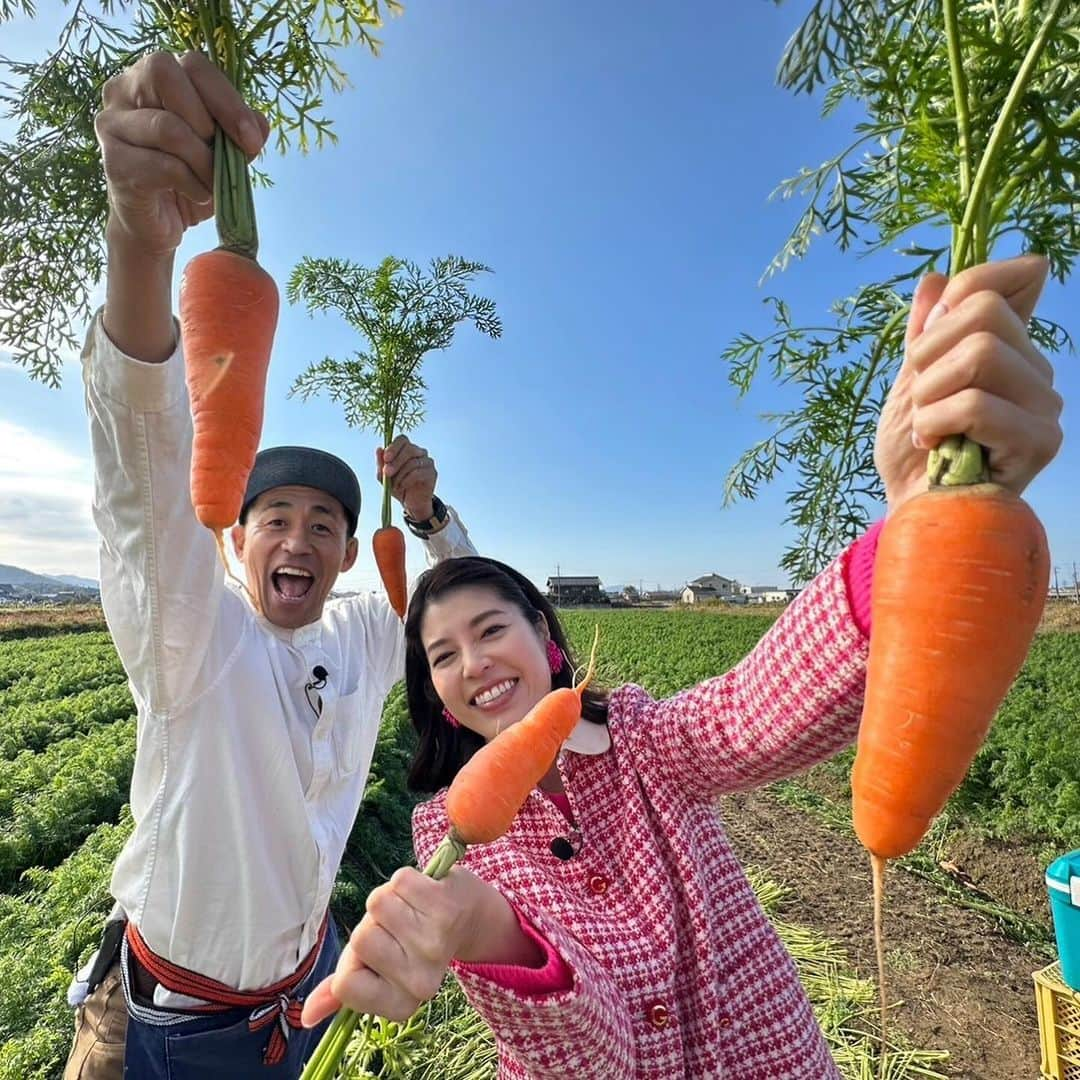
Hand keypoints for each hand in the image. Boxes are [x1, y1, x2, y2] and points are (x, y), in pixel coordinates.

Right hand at [95, 51, 268, 258]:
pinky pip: (164, 166)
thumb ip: (242, 130)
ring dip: (204, 162)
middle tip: (223, 157)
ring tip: (214, 183)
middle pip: (165, 75)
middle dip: (208, 121)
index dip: (227, 100)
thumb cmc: (188, 178)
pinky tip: (199, 195)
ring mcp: (112, 123)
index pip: (193, 64)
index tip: (251, 140)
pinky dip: (193, 184)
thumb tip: (259, 124)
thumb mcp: (224, 151)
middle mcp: (124, 89)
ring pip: (168, 127)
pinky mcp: (113, 161)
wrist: (156, 224)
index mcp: (154, 77)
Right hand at [301, 867, 488, 1027]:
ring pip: (376, 905)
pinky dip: (407, 880)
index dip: (354, 960)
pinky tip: (425, 892)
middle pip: (360, 939)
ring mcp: (434, 945)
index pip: (346, 985)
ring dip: (389, 900)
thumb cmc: (412, 941)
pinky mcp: (445, 907)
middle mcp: (420, 982)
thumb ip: (342, 990)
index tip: (378, 956)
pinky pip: (399, 881)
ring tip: (411, 909)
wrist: (467, 916)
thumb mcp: (376, 970)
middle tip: (398, 928)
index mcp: (401, 1004)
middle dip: (372, 926)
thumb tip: (304, 1016)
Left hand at [378, 437, 437, 521]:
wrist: (411, 503)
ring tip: (394, 485)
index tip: (386, 458)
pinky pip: (419, 472)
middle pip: (409, 449)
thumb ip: (381, 463)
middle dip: (396, 461)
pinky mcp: (432, 472)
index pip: (402, 439)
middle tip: (387, 472)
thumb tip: (379, 449)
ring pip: (413, 462)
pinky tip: (402, 486)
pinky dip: (407, 480)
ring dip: (400, 474)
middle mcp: (419, 452)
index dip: (394, 447)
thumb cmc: (398, 486)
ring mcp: (427, 461)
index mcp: (406, 449)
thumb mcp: (384, 477)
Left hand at [875, 253, 1062, 511]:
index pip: (1015, 277)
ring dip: (929, 393)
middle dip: (927, 353)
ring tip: (925, 425)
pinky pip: (978, 404)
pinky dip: (935, 422)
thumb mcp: (908, 383)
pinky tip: (934, 445)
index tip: (926, 341)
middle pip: (984, 310)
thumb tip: (934, 279)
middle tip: (918, 398)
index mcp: (1010, 346)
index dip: (962, 292)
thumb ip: (924, 333)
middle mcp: (1036, 368)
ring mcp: (1044, 404)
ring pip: (982, 353)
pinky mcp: (1041, 441)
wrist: (913, 510)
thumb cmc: (913, 453)